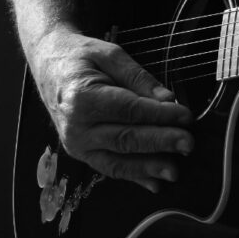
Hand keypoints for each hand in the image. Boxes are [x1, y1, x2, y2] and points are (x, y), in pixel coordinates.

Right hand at [31, 26, 194, 192]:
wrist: (50, 66)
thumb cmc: (81, 57)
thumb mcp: (111, 54)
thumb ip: (139, 77)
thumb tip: (167, 99)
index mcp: (82, 98)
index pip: (129, 110)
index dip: (160, 115)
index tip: (187, 116)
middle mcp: (76, 127)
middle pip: (126, 138)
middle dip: (161, 143)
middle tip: (188, 144)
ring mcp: (76, 145)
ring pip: (118, 160)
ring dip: (149, 167)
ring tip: (175, 170)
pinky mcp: (81, 154)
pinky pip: (109, 168)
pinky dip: (133, 176)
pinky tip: (154, 183)